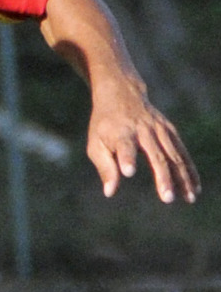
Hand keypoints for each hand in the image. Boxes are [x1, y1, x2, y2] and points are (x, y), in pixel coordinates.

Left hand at [86, 81, 198, 204]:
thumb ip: (105, 168)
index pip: (124, 146)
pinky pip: (182, 152)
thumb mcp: (96, 144)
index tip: (128, 172)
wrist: (121, 93)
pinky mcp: (170, 131)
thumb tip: (110, 193)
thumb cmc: (104, 125)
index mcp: (121, 132)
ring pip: (174, 156)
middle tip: (167, 198)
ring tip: (189, 198)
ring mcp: (160, 129)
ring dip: (183, 177)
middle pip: (156, 155)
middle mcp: (143, 130)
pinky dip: (190, 170)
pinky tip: (194, 187)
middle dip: (163, 177)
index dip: (126, 158)